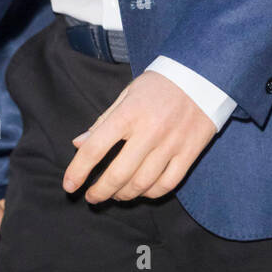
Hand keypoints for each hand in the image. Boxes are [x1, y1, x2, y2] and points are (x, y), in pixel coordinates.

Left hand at [62, 70, 216, 204]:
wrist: (202, 75)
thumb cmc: (159, 84)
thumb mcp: (127, 94)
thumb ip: (102, 121)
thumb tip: (78, 144)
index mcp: (129, 113)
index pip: (95, 148)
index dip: (78, 171)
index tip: (69, 185)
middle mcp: (149, 131)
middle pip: (118, 174)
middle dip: (99, 192)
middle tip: (91, 197)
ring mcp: (171, 144)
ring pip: (142, 184)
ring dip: (123, 195)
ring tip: (115, 194)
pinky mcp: (190, 152)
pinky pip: (167, 184)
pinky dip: (151, 193)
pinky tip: (141, 191)